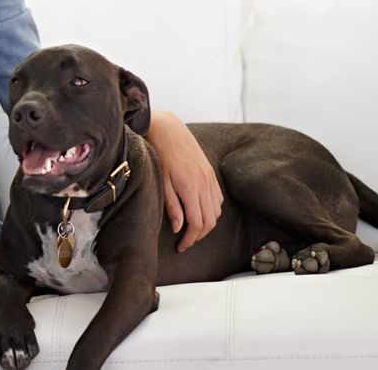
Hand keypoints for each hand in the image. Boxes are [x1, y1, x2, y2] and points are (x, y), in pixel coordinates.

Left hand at [148, 111, 222, 251]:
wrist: (168, 130)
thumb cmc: (160, 154)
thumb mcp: (161, 182)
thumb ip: (172, 207)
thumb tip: (179, 229)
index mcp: (190, 188)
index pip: (197, 224)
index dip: (190, 240)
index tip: (181, 247)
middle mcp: (204, 185)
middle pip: (209, 222)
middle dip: (198, 236)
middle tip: (185, 242)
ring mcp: (210, 179)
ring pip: (216, 212)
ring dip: (206, 224)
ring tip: (191, 229)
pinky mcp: (211, 174)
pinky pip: (218, 200)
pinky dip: (212, 211)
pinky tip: (199, 212)